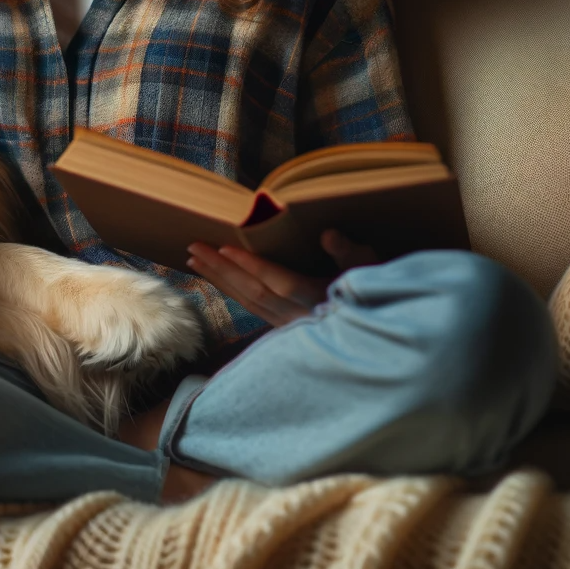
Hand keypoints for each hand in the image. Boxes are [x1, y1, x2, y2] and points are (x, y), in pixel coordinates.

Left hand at [184, 230, 377, 326]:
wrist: (376, 333)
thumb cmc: (374, 289)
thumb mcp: (369, 266)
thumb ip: (348, 251)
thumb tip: (329, 234)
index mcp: (318, 299)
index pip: (279, 282)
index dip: (251, 265)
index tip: (224, 247)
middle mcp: (299, 315)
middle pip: (254, 292)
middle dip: (222, 270)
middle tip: (193, 248)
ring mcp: (289, 325)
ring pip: (248, 303)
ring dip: (220, 280)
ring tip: (194, 260)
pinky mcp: (283, 328)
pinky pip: (251, 308)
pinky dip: (230, 291)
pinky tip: (215, 279)